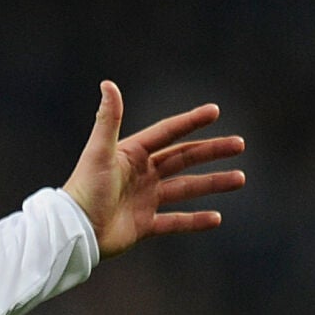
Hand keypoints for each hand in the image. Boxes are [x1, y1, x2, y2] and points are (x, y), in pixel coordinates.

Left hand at [62, 81, 246, 259]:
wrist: (74, 231)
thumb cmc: (84, 189)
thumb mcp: (99, 152)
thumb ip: (108, 119)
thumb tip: (108, 83)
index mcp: (132, 154)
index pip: (168, 133)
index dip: (191, 122)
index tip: (215, 111)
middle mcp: (141, 174)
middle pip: (183, 159)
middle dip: (211, 152)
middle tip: (239, 145)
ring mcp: (144, 199)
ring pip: (186, 189)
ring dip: (212, 183)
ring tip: (240, 178)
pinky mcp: (144, 224)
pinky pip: (175, 221)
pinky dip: (195, 221)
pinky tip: (217, 218)